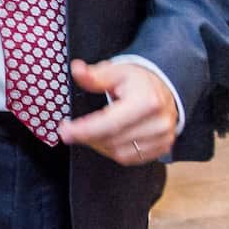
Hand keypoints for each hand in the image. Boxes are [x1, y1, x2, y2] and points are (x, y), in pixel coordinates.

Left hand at [57, 59, 177, 164]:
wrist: (163, 89)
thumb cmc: (137, 81)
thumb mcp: (115, 71)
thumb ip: (94, 75)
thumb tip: (77, 70)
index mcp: (147, 101)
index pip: (110, 123)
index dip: (85, 130)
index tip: (65, 131)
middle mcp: (158, 122)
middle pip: (114, 140)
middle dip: (87, 137)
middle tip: (68, 132)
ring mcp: (163, 137)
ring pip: (121, 153)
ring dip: (99, 145)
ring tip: (87, 133)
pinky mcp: (163, 148)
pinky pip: (131, 159)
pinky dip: (113, 152)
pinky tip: (104, 140)